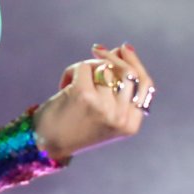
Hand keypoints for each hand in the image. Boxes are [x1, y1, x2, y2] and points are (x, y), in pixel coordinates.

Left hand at [32, 42, 153, 161]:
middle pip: (128, 72)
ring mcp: (104, 106)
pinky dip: (71, 71)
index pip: (146, 85)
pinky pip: (84, 66)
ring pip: (105, 67)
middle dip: (113, 57)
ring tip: (74, 82)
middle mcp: (121, 117)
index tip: (123, 49)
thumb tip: (123, 49)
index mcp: (131, 124)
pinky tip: (64, 85)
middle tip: (98, 50)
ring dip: (88, 67)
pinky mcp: (85, 96)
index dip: (135, 63)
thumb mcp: (105, 112)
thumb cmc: (75, 125)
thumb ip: (118, 86)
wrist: (47, 144)